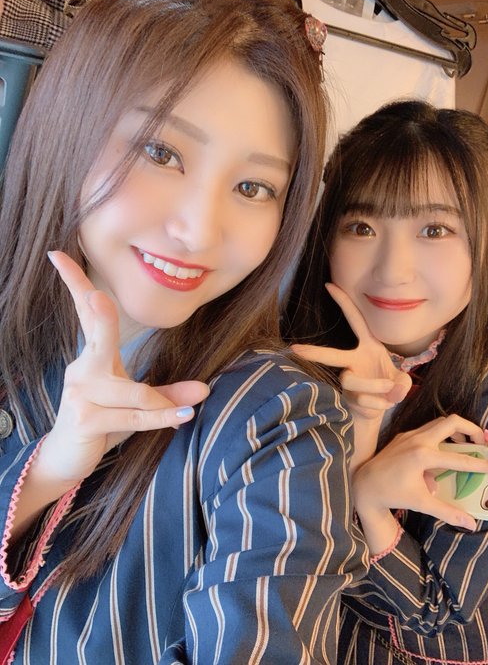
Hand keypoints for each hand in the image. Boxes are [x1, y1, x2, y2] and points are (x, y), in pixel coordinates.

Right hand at [40, 251, 208, 485]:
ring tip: (182, 413)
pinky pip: (134, 416)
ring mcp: (80, 394)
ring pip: (133, 392)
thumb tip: (205, 389)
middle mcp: (82, 369)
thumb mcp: (135, 405)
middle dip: (101, 316)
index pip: (84, 313)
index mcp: (93, 357)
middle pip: (97, 335)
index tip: (58, 255)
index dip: (74, 283)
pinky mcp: (85, 418)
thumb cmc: (102, 422)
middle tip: (99, 296)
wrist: (67, 457)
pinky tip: (182, 417)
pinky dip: (161, 418)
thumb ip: (167, 394)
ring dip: (161, 404)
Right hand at [292, 283, 411, 419]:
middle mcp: (354, 361)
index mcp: (368, 346)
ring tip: (389, 392)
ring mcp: (348, 380)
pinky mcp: (347, 399)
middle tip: (296, 349)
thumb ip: (402, 384)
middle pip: (333, 355)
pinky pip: (360, 399)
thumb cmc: (390, 387)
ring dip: (372, 385)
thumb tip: (392, 390)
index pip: (356, 321)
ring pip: (350, 380)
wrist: (382, 408)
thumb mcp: (402, 382)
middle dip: (315, 352)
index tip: (329, 285)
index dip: (344, 303)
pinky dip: (377, 403)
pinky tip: (385, 404)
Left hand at [353, 415, 487, 532]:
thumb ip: (448, 512)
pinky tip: (445, 451)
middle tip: (484, 445)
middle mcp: (417, 440)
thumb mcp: (422, 503)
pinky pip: (429, 429)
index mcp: (423, 456)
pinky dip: (443, 435)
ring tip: (468, 446)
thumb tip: (471, 524)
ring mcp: (410, 435)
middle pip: (452, 422)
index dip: (485, 464)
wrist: (364, 484)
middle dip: (473, 430)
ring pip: (441, 423)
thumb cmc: (392, 494)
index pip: (462, 460)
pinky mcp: (404, 435)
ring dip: (458, 431)